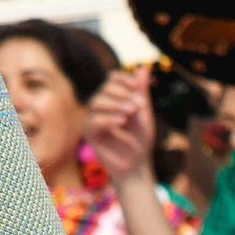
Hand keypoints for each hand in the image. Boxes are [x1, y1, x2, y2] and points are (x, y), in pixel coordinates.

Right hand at [85, 69, 158, 183]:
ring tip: (131, 112)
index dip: (122, 78)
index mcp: (112, 99)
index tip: (136, 84)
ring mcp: (93, 119)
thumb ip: (142, 93)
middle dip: (121, 94)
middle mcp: (100, 107)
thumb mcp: (144, 115)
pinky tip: (122, 122)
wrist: (138, 166)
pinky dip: (109, 119)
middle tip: (138, 105)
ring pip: (96, 102)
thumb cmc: (141, 141)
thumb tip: (144, 68)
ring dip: (115, 104)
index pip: (111, 79)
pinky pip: (94, 121)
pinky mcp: (90, 134)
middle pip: (104, 89)